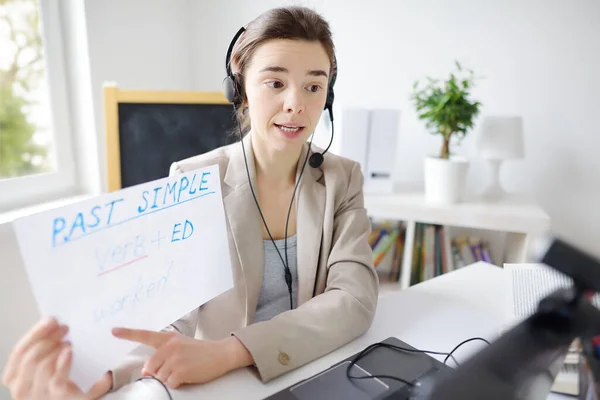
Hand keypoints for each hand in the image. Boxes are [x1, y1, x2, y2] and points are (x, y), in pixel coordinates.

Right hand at [2, 317, 111, 399]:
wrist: (78, 396)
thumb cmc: (59, 378)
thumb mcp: (45, 361)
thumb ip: (43, 345)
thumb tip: (50, 321)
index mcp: (14, 377)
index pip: (19, 352)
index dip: (35, 333)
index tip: (50, 320)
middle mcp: (21, 388)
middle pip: (29, 357)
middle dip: (47, 338)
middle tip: (64, 327)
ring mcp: (38, 395)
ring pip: (42, 366)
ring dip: (56, 349)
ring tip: (68, 340)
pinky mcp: (57, 397)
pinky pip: (57, 379)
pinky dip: (63, 363)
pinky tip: (69, 351)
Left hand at [112, 328, 252, 388]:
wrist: (221, 353)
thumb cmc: (200, 351)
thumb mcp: (181, 346)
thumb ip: (162, 355)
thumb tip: (146, 372)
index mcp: (168, 338)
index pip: (145, 335)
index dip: (128, 333)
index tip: (113, 331)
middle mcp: (170, 346)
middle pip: (150, 367)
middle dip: (159, 372)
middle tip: (177, 367)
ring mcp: (175, 358)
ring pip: (159, 377)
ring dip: (169, 378)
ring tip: (185, 370)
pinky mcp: (181, 371)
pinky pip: (169, 383)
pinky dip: (177, 383)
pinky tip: (188, 375)